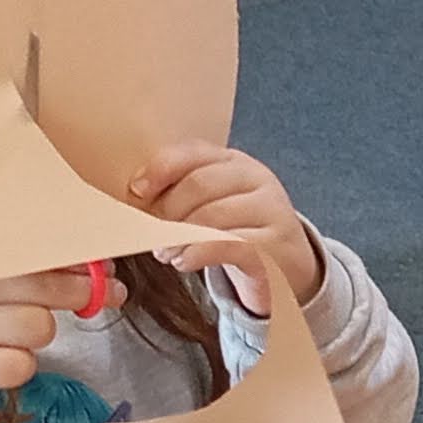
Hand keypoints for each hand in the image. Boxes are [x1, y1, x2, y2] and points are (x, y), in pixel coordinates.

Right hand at [0, 270, 102, 414]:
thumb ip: (22, 271)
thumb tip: (93, 267)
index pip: (35, 249)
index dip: (79, 258)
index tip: (106, 266)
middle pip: (48, 286)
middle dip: (85, 293)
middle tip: (107, 296)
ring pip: (40, 328)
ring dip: (39, 336)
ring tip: (16, 338)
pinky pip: (21, 366)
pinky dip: (20, 368)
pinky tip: (0, 363)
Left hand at [130, 142, 320, 316]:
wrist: (286, 269)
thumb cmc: (238, 234)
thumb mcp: (214, 205)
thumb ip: (183, 193)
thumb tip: (136, 197)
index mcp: (236, 162)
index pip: (194, 153)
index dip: (160, 169)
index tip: (136, 191)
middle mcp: (257, 179)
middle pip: (199, 185)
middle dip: (167, 211)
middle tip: (151, 235)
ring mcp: (270, 210)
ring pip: (211, 216)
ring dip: (178, 237)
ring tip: (165, 253)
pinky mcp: (275, 245)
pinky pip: (227, 244)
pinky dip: (197, 253)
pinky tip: (184, 262)